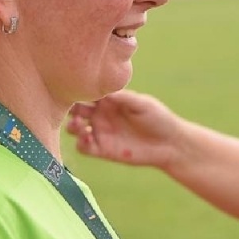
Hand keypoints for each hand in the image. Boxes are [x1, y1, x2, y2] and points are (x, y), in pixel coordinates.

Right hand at [66, 91, 183, 168]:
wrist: (169, 144)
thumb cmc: (158, 118)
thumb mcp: (141, 103)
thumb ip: (122, 97)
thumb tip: (101, 88)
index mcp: (109, 99)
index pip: (86, 92)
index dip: (77, 90)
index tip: (73, 88)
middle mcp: (101, 114)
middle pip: (75, 109)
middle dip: (69, 108)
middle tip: (73, 109)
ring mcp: (100, 132)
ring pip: (74, 128)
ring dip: (72, 126)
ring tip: (79, 125)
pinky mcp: (102, 150)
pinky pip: (83, 147)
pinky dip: (80, 143)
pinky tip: (87, 139)